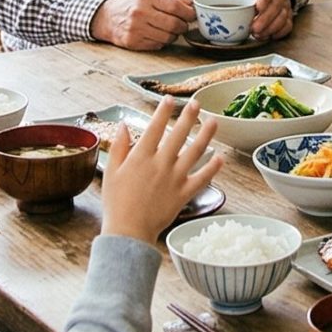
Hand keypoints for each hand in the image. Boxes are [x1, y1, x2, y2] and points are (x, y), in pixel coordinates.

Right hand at [93, 0, 194, 50]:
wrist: (108, 17)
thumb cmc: (134, 4)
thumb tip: (193, 2)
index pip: (175, 6)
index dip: (188, 13)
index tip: (192, 15)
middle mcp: (140, 12)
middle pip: (174, 24)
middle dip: (183, 26)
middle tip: (182, 25)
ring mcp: (136, 28)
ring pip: (167, 37)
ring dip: (174, 35)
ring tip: (169, 30)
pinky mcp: (133, 42)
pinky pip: (158, 45)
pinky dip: (162, 42)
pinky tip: (157, 35)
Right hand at [101, 97, 223, 241]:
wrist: (129, 231)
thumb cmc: (116, 202)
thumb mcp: (110, 171)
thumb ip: (119, 147)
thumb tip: (123, 126)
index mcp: (141, 156)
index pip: (155, 127)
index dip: (163, 111)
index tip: (170, 99)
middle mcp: (160, 164)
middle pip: (178, 134)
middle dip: (188, 116)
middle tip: (197, 104)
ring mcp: (174, 178)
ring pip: (195, 152)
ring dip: (206, 135)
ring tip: (214, 121)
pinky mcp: (184, 194)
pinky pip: (202, 179)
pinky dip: (212, 168)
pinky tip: (220, 158)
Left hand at [242, 0, 295, 39]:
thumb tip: (213, 10)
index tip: (257, 8)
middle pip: (276, 6)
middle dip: (265, 19)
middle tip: (254, 29)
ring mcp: (286, 6)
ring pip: (283, 17)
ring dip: (271, 28)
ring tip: (258, 35)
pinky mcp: (289, 17)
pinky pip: (288, 26)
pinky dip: (279, 33)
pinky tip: (268, 36)